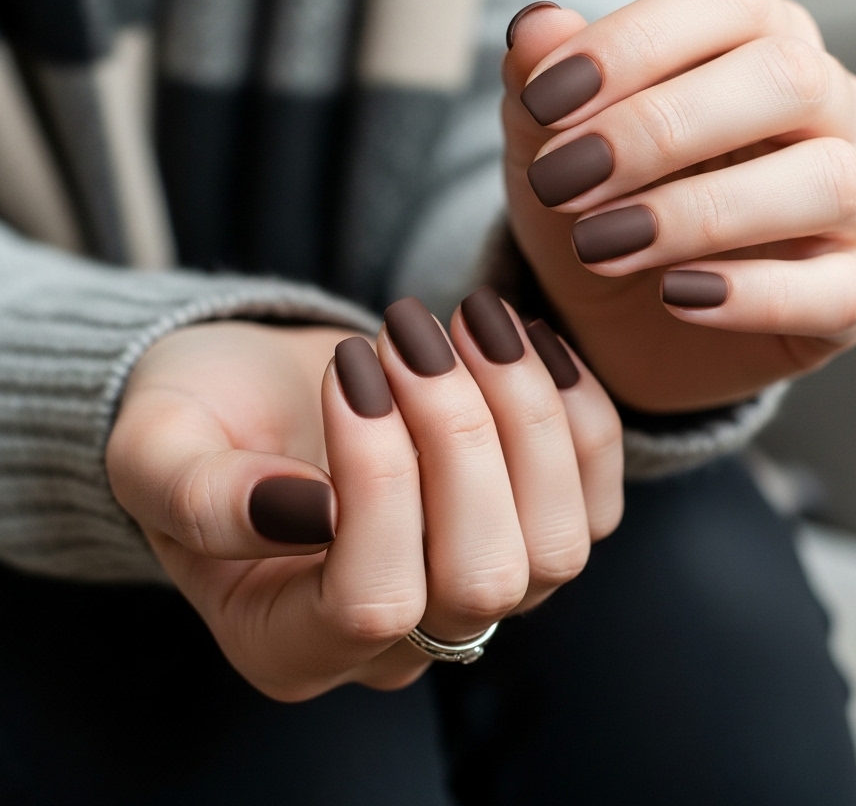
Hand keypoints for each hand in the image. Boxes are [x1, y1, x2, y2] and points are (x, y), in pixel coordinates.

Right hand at [106, 292, 620, 700]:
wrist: (264, 391)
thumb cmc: (201, 419)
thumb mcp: (155, 447)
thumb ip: (199, 495)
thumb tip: (306, 513)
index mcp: (290, 641)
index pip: (370, 602)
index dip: (377, 480)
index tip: (349, 362)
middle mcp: (402, 642)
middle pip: (481, 580)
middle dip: (459, 436)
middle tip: (409, 330)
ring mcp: (478, 591)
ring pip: (558, 546)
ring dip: (525, 415)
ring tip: (470, 318)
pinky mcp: (532, 528)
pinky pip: (597, 501)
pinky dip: (580, 414)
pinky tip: (526, 339)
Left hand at [503, 0, 855, 411]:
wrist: (612, 314)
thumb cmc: (593, 202)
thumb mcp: (548, 143)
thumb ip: (540, 82)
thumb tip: (535, 25)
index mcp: (756, 39)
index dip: (634, 43)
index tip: (543, 101)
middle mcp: (824, 107)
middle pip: (788, 79)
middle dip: (661, 129)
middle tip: (562, 182)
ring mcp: (853, 201)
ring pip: (827, 182)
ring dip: (700, 214)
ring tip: (600, 247)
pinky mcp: (851, 289)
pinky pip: (838, 290)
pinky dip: (754, 295)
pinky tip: (675, 297)